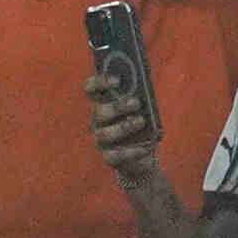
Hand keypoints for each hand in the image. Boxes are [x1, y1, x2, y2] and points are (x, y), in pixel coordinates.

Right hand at [83, 36, 161, 183]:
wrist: (142, 155)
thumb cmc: (142, 123)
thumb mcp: (143, 105)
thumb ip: (140, 93)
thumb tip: (144, 83)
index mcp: (103, 103)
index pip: (91, 88)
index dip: (100, 82)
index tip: (117, 80)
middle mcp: (98, 121)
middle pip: (99, 111)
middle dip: (117, 106)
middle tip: (136, 103)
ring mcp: (101, 140)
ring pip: (104, 133)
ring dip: (124, 126)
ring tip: (141, 121)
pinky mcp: (109, 157)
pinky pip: (116, 155)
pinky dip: (132, 151)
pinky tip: (146, 147)